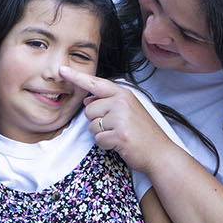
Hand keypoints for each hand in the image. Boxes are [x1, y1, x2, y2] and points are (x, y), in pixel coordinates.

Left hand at [59, 67, 174, 174]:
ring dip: (102, 134)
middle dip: (97, 121)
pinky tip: (120, 144)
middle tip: (116, 127)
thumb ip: (109, 102)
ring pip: (92, 126)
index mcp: (123, 94)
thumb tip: (88, 99)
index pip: (96, 83)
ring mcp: (120, 118)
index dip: (77, 77)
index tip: (62, 69)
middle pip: (89, 109)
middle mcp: (121, 102)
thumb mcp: (129, 111)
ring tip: (119, 135)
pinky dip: (106, 145)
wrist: (160, 153)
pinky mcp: (119, 134)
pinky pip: (98, 139)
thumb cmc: (144, 133)